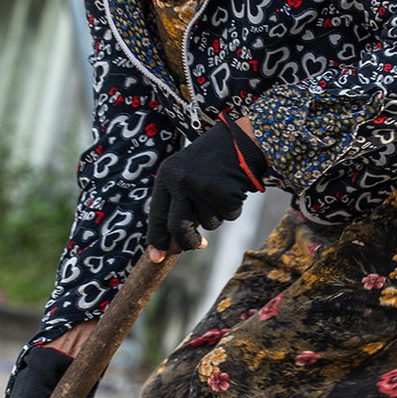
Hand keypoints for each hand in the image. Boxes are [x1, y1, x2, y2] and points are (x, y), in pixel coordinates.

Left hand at [145, 118, 266, 260]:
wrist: (240, 139)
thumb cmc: (210, 162)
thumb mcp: (185, 173)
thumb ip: (177, 200)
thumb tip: (174, 240)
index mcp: (166, 176)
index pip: (156, 215)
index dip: (156, 239)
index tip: (156, 258)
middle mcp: (180, 181)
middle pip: (177, 227)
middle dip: (188, 242)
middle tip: (198, 244)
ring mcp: (202, 186)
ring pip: (208, 223)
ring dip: (218, 215)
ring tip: (220, 191)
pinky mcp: (224, 191)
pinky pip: (228, 215)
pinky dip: (233, 208)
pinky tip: (233, 189)